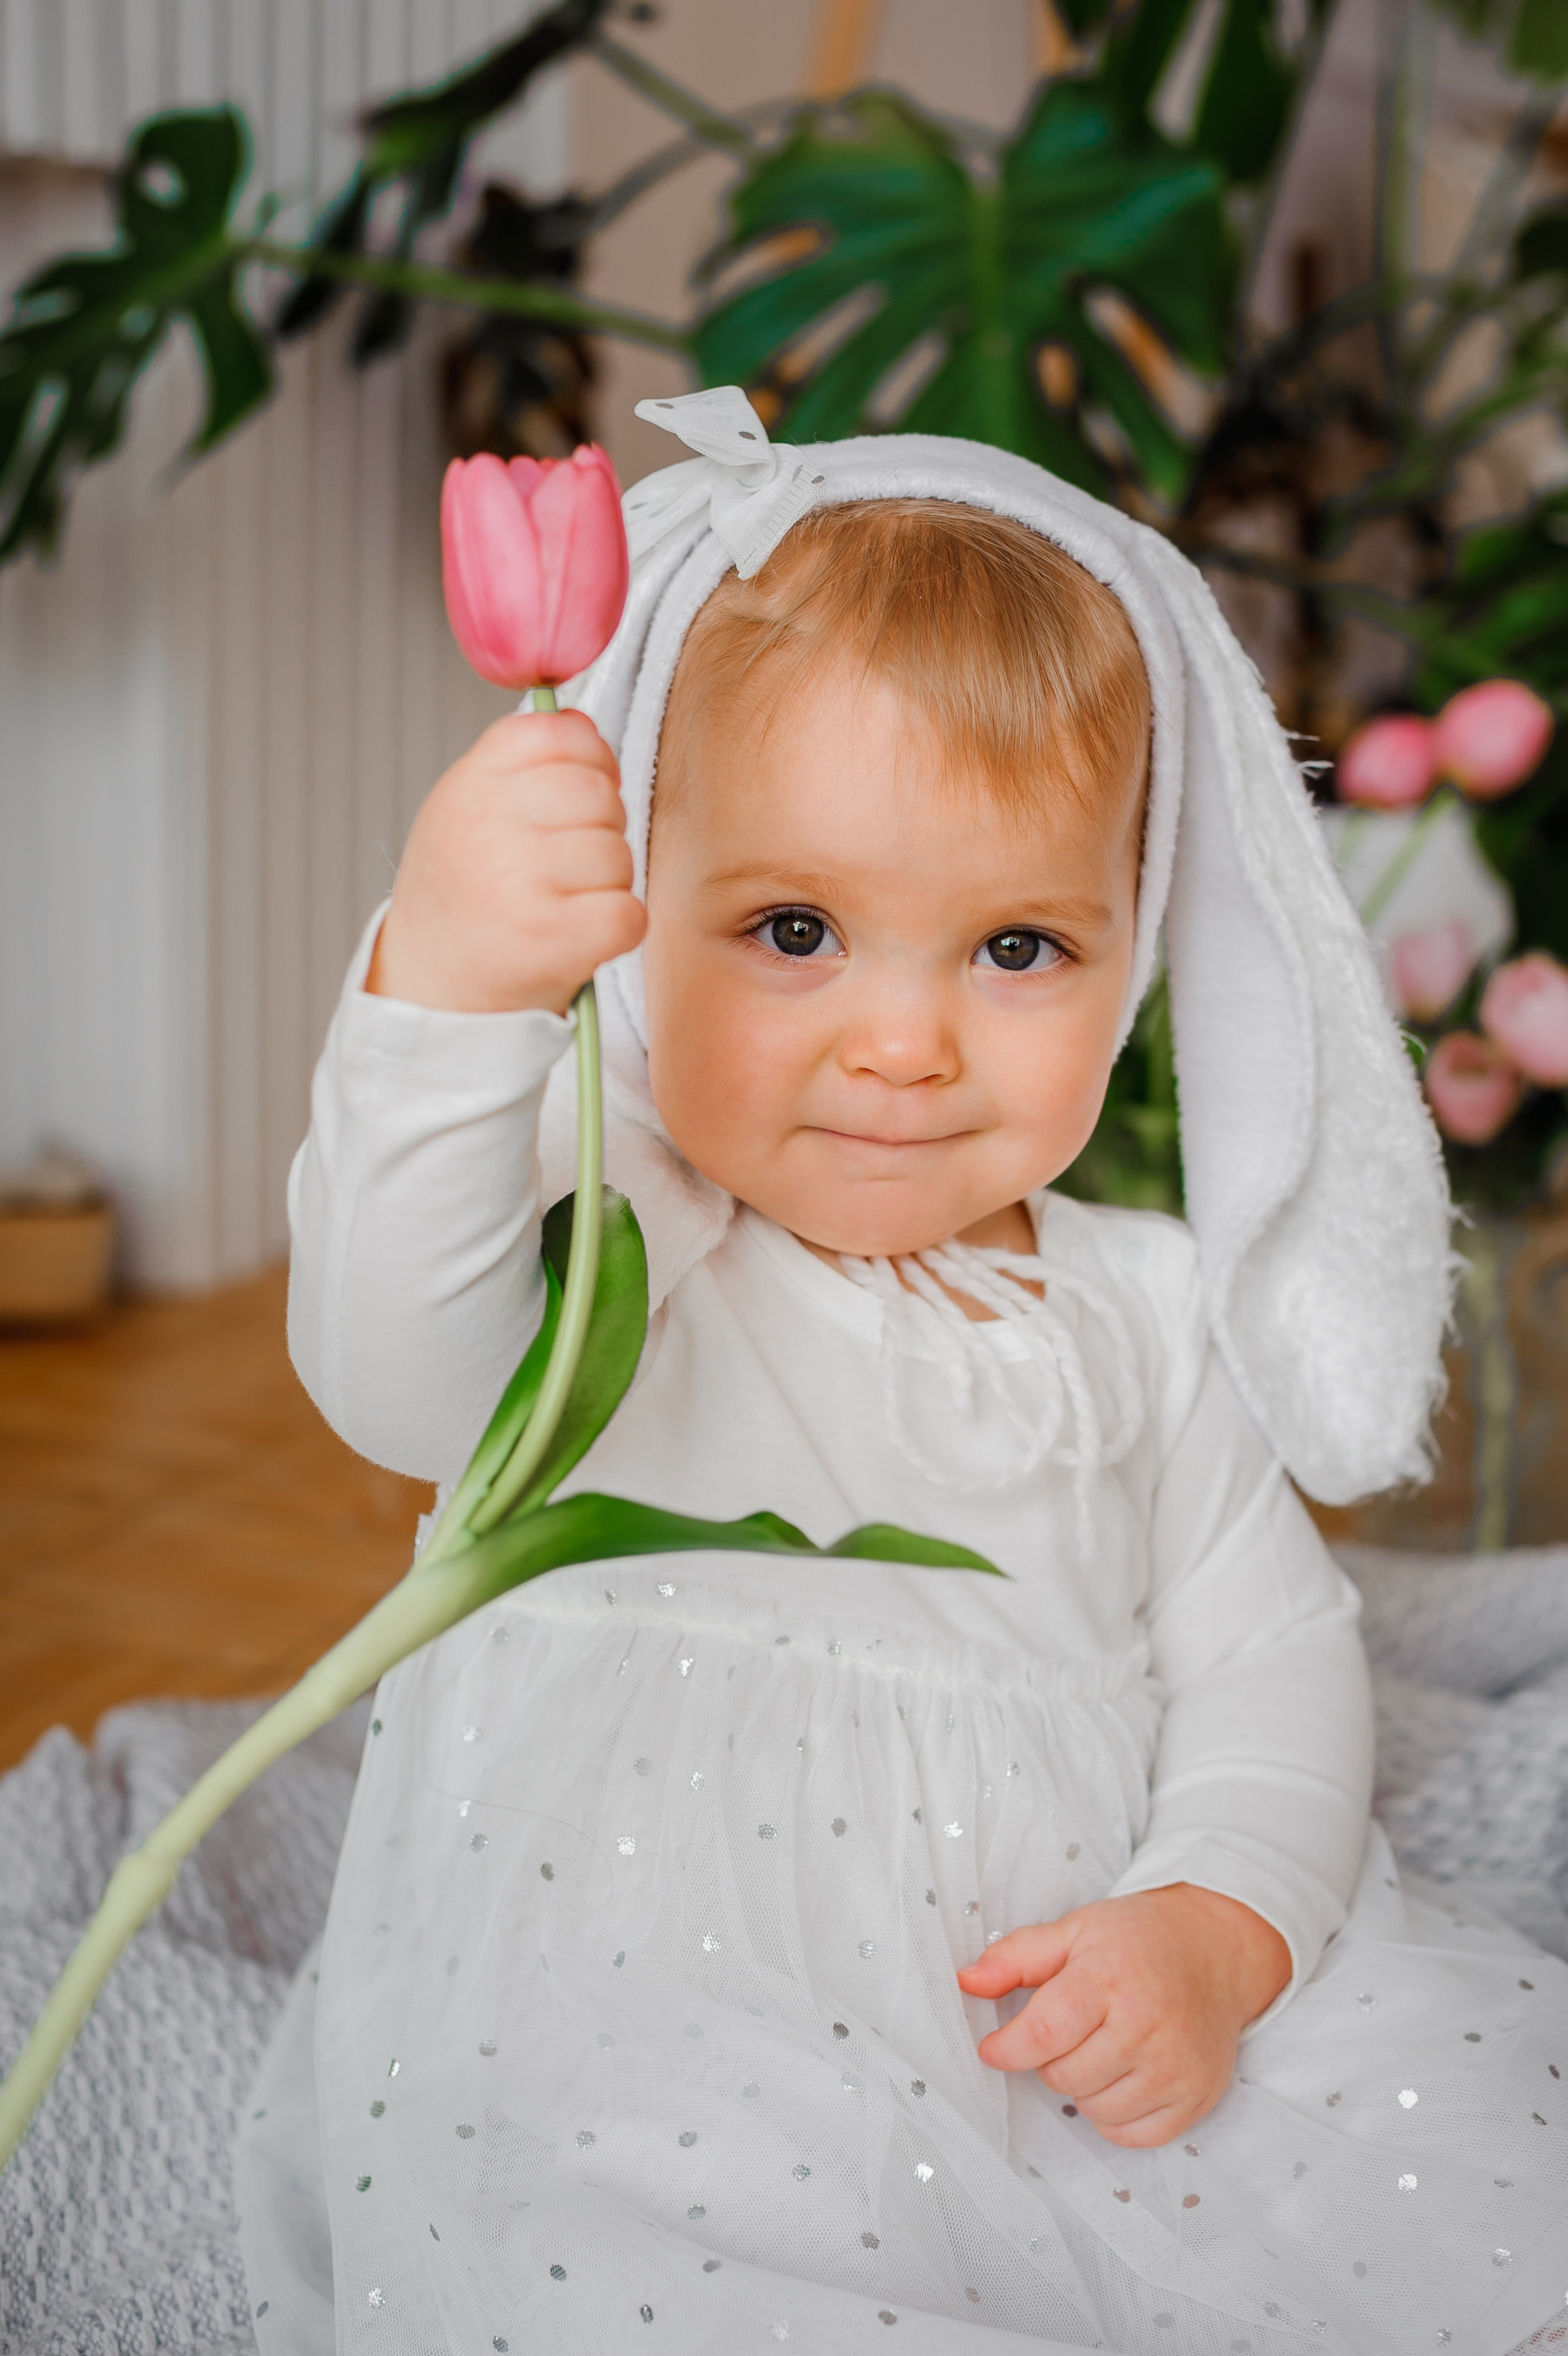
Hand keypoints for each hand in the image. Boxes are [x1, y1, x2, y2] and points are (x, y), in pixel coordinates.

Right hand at [367, 710, 644, 1013]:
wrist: (429, 989)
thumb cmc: (462, 896)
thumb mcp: (465, 810)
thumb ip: (521, 765)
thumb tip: (586, 729)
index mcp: (469, 784)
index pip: (559, 732)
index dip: (589, 759)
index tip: (578, 793)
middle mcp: (487, 825)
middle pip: (598, 793)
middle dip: (601, 828)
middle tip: (568, 864)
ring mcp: (518, 883)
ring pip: (617, 855)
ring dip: (607, 884)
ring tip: (563, 904)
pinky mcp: (552, 939)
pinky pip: (629, 913)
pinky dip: (618, 929)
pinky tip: (580, 936)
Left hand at [956, 1884, 1290, 2147]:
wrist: (1215, 1952)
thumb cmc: (1137, 1941)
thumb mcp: (1073, 1930)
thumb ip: (1015, 1957)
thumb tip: (966, 1982)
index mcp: (1109, 1979)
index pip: (1042, 2032)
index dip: (1006, 2049)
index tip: (994, 2047)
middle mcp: (1146, 2027)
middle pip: (1063, 2076)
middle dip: (1050, 2059)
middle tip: (1069, 2030)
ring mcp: (1174, 2068)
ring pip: (1093, 2110)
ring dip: (1082, 2087)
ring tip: (1099, 2048)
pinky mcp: (1196, 2098)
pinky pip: (1131, 2136)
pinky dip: (1114, 2115)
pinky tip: (1121, 2076)